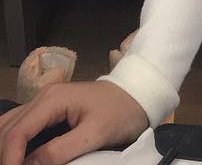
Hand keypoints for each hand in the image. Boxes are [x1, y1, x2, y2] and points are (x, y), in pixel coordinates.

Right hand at [0, 81, 147, 164]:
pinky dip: (13, 143)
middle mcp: (43, 97)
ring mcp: (45, 102)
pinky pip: (21, 127)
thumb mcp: (96, 134)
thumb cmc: (122, 111)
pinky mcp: (49, 110)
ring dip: (6, 148)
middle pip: (7, 129)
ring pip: (10, 126)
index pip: (17, 133)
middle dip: (5, 154)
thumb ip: (61, 150)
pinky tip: (17, 158)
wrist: (139, 93)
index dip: (9, 159)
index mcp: (53, 100)